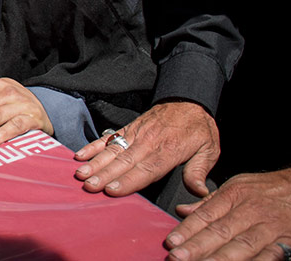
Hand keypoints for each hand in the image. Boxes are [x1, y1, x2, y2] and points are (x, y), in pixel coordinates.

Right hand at [74, 101, 219, 196]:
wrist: (188, 99)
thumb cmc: (197, 126)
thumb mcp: (209, 148)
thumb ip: (199, 170)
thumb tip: (199, 191)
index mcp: (168, 151)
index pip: (146, 169)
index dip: (128, 180)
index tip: (112, 189)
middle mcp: (148, 143)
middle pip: (123, 162)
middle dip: (105, 175)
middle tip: (89, 185)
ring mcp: (135, 135)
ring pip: (112, 151)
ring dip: (95, 163)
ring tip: (81, 173)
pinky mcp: (128, 129)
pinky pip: (108, 138)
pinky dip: (93, 146)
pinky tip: (81, 155)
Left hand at [165, 166, 290, 259]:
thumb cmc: (271, 190)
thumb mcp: (238, 186)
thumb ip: (210, 202)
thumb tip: (182, 211)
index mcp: (233, 196)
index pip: (206, 215)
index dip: (187, 230)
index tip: (171, 242)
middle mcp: (249, 211)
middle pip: (219, 232)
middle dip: (196, 247)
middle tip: (177, 257)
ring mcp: (269, 227)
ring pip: (241, 245)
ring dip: (219, 258)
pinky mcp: (289, 242)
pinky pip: (269, 255)